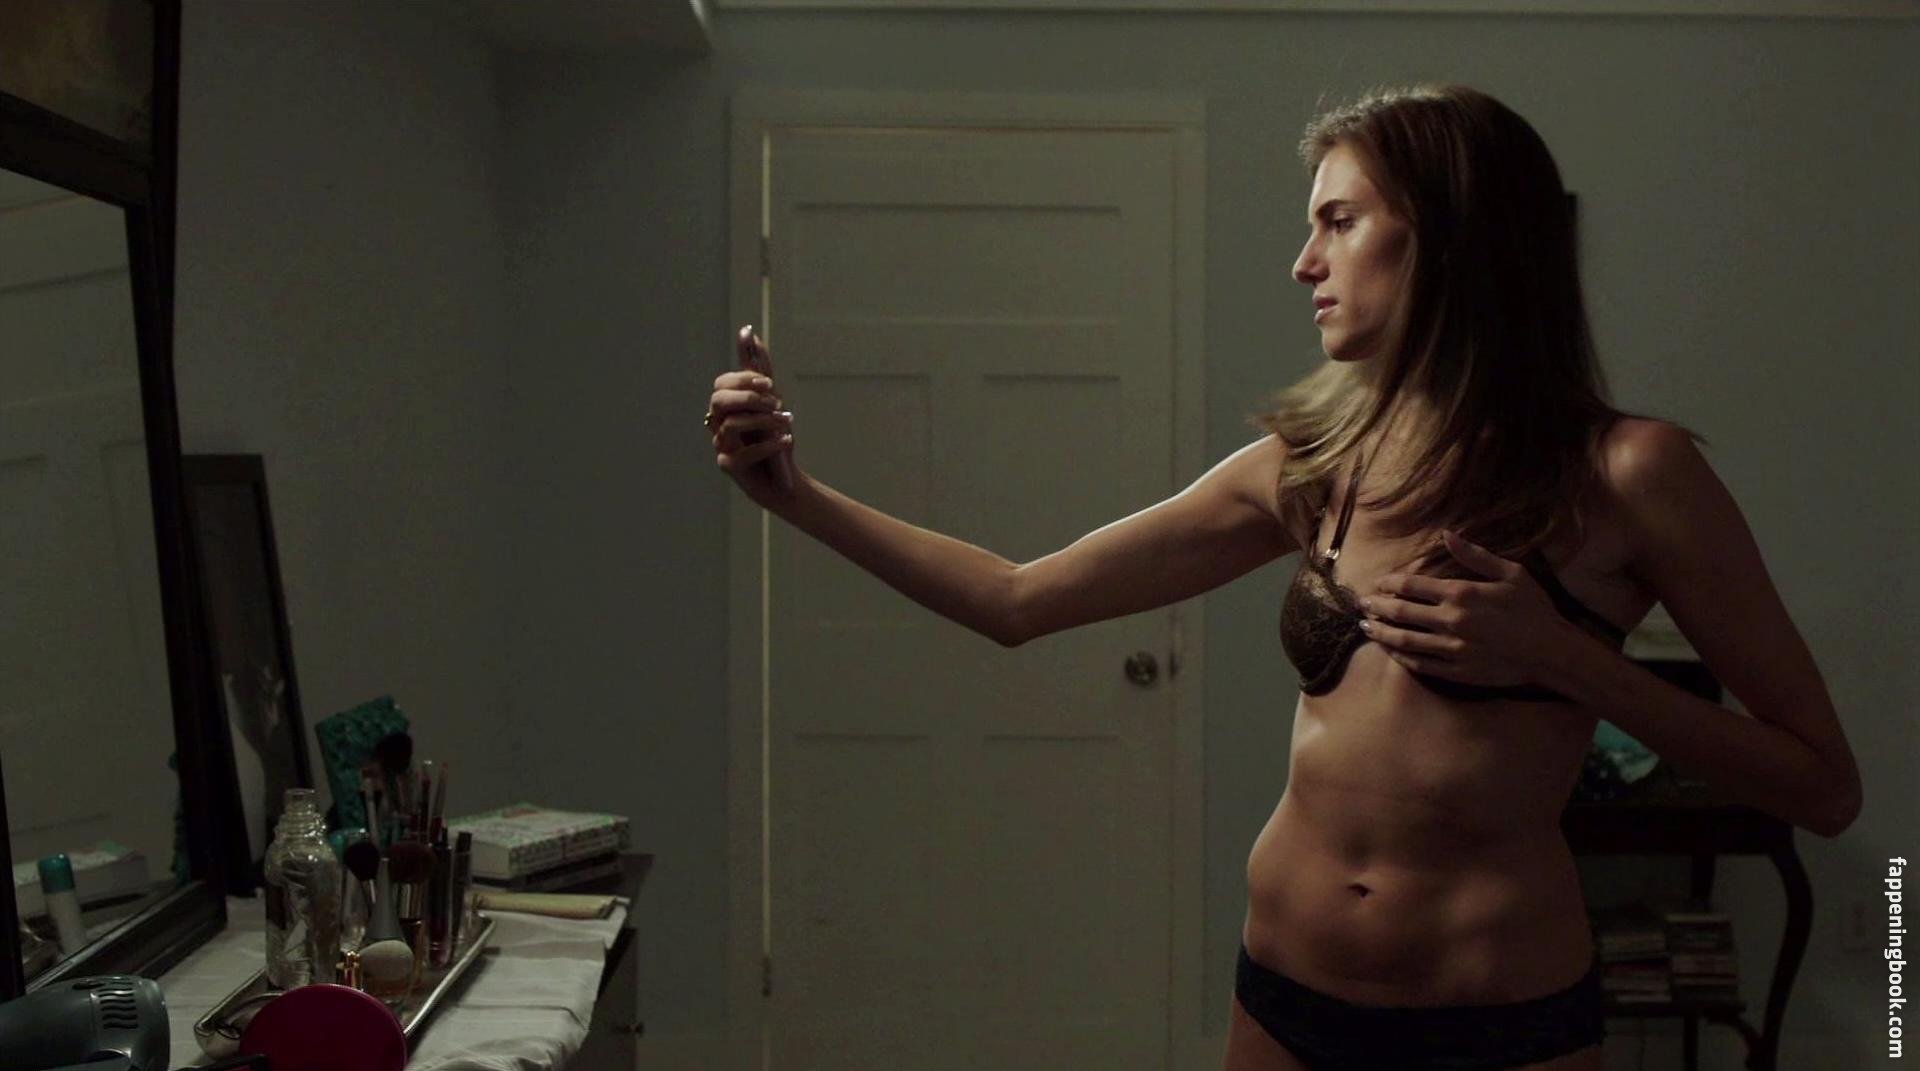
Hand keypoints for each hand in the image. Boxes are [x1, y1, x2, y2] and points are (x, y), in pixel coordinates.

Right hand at [707, 361, 796, 508]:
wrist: (785, 479)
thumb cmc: (774, 437)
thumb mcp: (771, 399)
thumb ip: (759, 368)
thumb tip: (748, 331)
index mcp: (725, 407)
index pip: (723, 383)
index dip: (746, 379)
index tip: (770, 384)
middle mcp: (717, 424)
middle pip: (719, 400)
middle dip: (750, 398)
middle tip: (777, 403)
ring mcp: (720, 446)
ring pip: (731, 424)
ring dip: (764, 421)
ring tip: (786, 423)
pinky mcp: (729, 467)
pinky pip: (744, 452)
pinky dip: (769, 444)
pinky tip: (786, 440)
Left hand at [1357, 530, 1571, 687]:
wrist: (1552, 652)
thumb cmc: (1534, 609)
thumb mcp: (1511, 574)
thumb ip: (1475, 555)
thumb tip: (1446, 535)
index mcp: (1461, 593)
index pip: (1412, 586)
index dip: (1390, 583)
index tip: (1379, 583)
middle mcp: (1451, 621)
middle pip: (1401, 612)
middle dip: (1377, 607)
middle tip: (1362, 605)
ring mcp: (1452, 649)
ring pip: (1404, 640)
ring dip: (1381, 633)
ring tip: (1366, 627)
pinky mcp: (1457, 671)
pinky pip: (1420, 664)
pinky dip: (1401, 657)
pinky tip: (1391, 651)